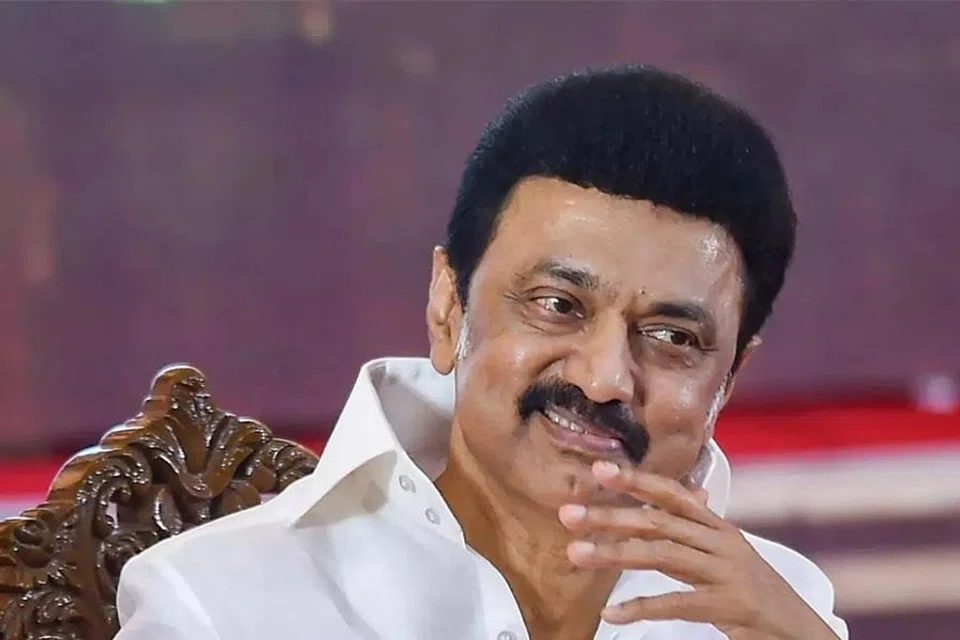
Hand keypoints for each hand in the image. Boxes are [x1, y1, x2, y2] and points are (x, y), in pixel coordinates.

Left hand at [558, 461, 838, 639]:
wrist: (801, 633)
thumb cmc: (759, 595)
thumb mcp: (729, 556)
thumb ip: (699, 531)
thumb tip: (683, 497)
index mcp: (719, 529)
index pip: (674, 496)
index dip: (638, 481)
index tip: (600, 470)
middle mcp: (722, 544)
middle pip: (658, 523)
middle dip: (610, 516)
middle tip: (568, 514)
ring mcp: (727, 573)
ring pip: (661, 556)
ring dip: (613, 554)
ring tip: (575, 554)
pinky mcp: (729, 606)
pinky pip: (676, 603)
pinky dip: (641, 606)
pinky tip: (611, 613)